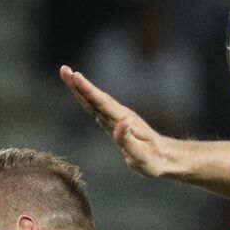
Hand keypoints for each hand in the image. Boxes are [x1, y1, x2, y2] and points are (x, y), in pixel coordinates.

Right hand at [59, 66, 175, 176]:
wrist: (165, 158)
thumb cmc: (153, 160)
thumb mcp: (140, 156)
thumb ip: (128, 139)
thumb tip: (122, 120)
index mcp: (122, 122)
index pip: (101, 103)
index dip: (87, 90)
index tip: (76, 76)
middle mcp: (119, 117)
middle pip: (96, 98)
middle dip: (79, 85)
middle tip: (64, 70)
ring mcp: (117, 119)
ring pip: (96, 101)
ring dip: (82, 89)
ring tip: (69, 76)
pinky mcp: (116, 123)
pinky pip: (99, 108)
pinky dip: (89, 98)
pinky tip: (81, 93)